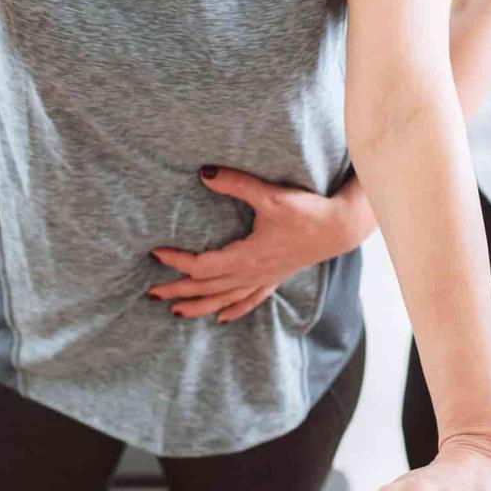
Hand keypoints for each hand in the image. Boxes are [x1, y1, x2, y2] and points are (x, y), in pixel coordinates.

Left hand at [148, 167, 368, 321]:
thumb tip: (203, 172)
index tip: (156, 253)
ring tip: (175, 312)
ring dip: (199, 306)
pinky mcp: (275, 277)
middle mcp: (252, 273)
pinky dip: (233, 310)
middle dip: (178, 291)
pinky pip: (250, 300)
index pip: (202, 266)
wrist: (339, 228)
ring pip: (225, 300)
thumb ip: (235, 184)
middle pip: (207, 288)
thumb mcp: (269, 196)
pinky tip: (221, 318)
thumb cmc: (306, 212)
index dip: (177, 262)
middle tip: (151, 292)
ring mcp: (264, 279)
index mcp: (247, 257)